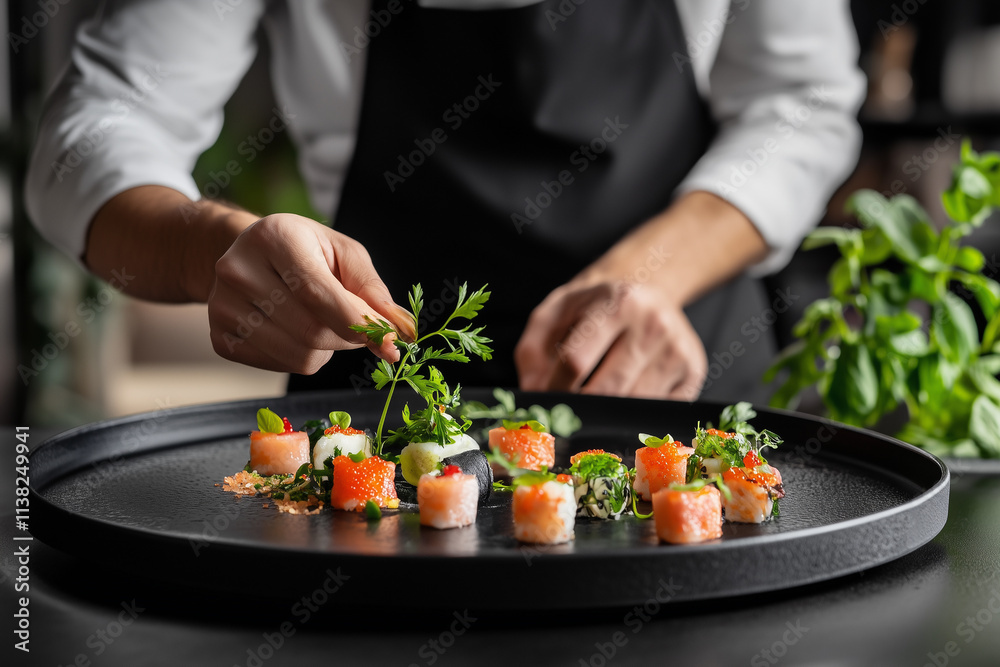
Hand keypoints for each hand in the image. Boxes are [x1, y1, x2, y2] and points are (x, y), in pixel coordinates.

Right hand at [208, 214, 413, 373]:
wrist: (248, 253)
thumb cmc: (305, 251)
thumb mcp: (344, 253)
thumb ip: (372, 290)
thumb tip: (397, 331)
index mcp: (274, 238)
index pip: (319, 294)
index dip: (359, 323)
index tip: (390, 340)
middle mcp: (239, 270)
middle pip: (311, 331)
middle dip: (347, 337)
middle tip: (356, 327)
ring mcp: (222, 306)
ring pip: (298, 355)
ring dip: (326, 350)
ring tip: (321, 322)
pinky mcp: (220, 337)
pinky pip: (278, 366)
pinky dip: (301, 356)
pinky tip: (296, 331)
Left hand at [515, 279, 706, 399]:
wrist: (649, 290)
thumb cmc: (597, 306)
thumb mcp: (558, 311)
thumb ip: (533, 349)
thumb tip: (534, 392)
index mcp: (617, 302)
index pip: (575, 360)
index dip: (554, 388)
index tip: (544, 400)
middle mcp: (654, 324)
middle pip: (606, 389)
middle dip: (579, 407)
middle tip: (565, 414)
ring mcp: (678, 350)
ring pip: (631, 405)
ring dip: (605, 414)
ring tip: (592, 405)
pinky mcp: (693, 373)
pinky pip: (656, 412)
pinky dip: (633, 416)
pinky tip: (622, 403)